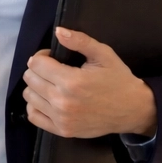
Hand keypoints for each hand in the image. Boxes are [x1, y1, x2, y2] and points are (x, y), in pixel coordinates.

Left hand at [22, 27, 156, 138]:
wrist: (132, 110)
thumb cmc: (118, 79)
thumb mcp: (104, 54)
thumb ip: (80, 41)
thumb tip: (58, 32)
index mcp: (71, 80)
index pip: (36, 63)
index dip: (42, 56)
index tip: (52, 57)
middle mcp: (62, 101)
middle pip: (30, 79)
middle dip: (38, 69)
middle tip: (52, 69)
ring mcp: (61, 118)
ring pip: (29, 96)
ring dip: (36, 86)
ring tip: (51, 83)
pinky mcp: (62, 131)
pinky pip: (33, 116)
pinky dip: (35, 105)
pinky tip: (47, 99)